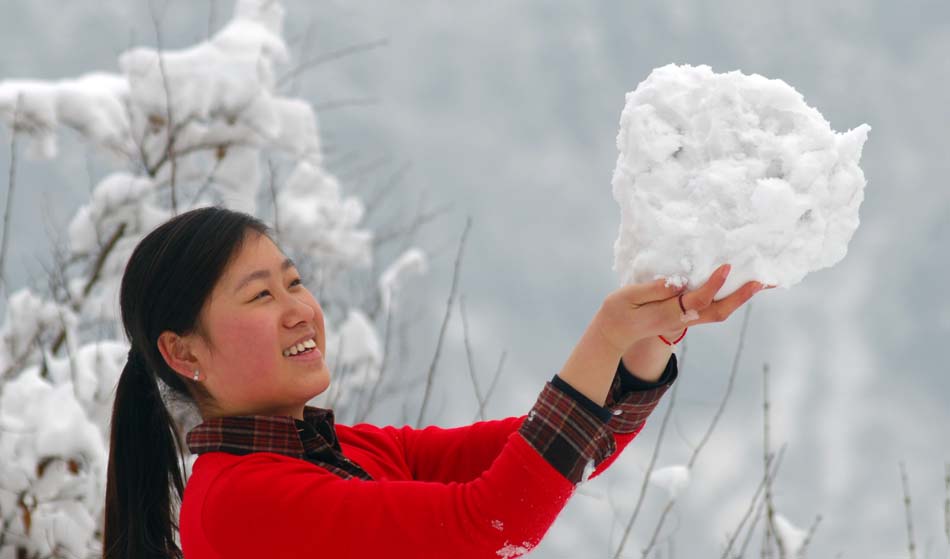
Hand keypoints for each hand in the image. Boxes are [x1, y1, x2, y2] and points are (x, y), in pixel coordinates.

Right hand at [595, 264, 766, 353]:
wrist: (615, 333)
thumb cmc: (618, 312)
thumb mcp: (628, 297)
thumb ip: (653, 289)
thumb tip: (679, 281)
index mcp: (667, 314)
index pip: (696, 301)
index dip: (713, 285)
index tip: (726, 267)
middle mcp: (681, 320)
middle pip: (717, 312)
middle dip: (740, 297)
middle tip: (762, 281)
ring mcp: (684, 320)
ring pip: (718, 312)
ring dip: (740, 298)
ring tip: (760, 282)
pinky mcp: (685, 316)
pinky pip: (712, 309)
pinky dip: (728, 298)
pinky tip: (738, 286)